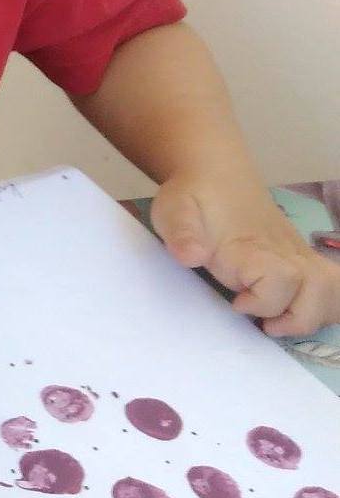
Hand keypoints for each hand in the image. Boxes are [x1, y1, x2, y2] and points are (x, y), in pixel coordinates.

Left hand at [152, 173, 339, 337]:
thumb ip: (181, 233)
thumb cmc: (192, 196)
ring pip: (330, 287)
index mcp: (251, 245)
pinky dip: (326, 303)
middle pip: (317, 288)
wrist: (216, 174)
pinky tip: (299, 310)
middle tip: (264, 323)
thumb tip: (191, 257)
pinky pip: (331, 282)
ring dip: (314, 314)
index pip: (280, 277)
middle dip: (297, 317)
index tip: (236, 302)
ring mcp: (296, 253)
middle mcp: (282, 250)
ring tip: (281, 322)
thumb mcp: (173, 210)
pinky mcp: (300, 256)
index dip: (264, 300)